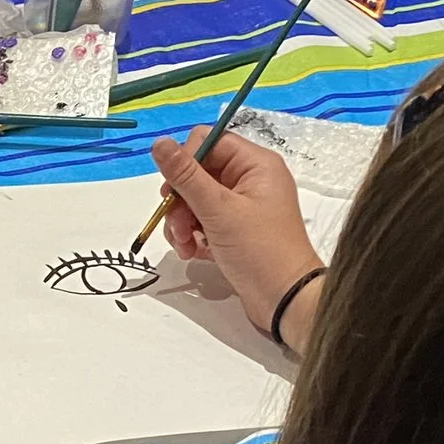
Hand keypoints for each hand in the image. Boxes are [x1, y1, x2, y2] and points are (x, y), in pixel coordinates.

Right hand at [149, 132, 324, 339]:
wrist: (285, 300)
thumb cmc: (258, 250)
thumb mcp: (218, 210)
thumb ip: (185, 176)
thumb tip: (158, 143)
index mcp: (255, 165)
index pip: (208, 142)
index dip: (185, 162)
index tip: (173, 191)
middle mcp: (250, 180)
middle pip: (198, 172)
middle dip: (180, 200)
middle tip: (177, 225)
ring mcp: (242, 206)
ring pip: (195, 199)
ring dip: (181, 221)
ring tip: (185, 245)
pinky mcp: (234, 230)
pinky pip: (202, 221)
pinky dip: (191, 235)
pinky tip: (192, 253)